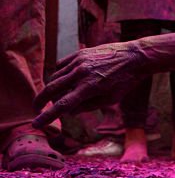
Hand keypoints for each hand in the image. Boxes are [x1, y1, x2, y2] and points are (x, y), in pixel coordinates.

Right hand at [33, 42, 149, 127]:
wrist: (134, 57)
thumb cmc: (125, 81)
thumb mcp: (110, 99)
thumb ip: (87, 106)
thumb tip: (68, 111)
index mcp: (90, 87)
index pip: (63, 105)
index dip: (47, 116)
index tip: (36, 124)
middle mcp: (81, 73)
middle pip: (52, 89)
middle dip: (40, 101)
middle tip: (36, 109)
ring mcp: (79, 61)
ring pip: (54, 77)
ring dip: (51, 88)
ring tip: (56, 96)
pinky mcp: (79, 53)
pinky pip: (61, 65)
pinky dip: (58, 75)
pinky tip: (64, 81)